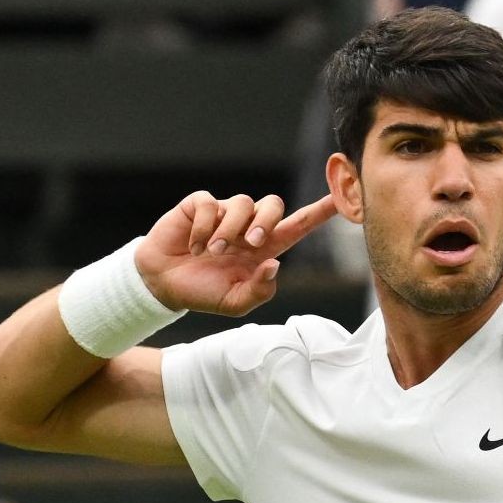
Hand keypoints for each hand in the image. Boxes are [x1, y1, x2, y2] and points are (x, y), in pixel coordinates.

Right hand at [133, 191, 336, 316]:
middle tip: (251, 244)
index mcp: (263, 248)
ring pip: (243, 204)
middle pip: (273, 204)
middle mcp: (248, 227)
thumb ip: (259, 291)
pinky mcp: (200, 205)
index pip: (298, 225)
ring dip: (229, 230)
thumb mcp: (234, 303)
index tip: (340, 199)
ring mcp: (224, 213)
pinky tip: (193, 246)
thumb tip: (274, 265)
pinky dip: (203, 227)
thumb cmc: (202, 292)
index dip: (319, 212)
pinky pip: (210, 204)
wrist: (162, 284)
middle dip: (267, 221)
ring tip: (212, 252)